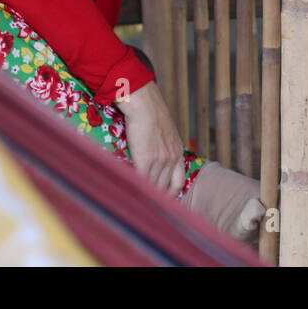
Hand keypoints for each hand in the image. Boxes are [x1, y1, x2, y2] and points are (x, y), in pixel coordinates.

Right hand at [114, 80, 186, 197]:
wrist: (144, 104)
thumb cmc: (150, 112)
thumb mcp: (165, 130)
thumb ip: (163, 144)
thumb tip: (153, 151)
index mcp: (177, 152)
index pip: (177, 183)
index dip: (169, 193)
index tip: (160, 198)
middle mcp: (172, 159)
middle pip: (165, 189)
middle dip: (156, 197)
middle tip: (145, 204)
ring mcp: (160, 161)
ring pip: (153, 187)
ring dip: (145, 194)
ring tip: (135, 200)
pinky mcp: (146, 161)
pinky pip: (142, 181)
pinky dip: (136, 187)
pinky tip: (129, 191)